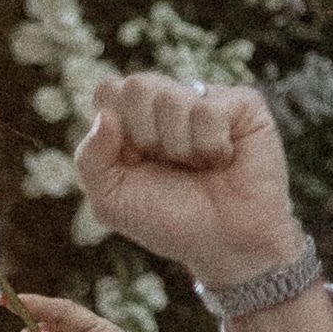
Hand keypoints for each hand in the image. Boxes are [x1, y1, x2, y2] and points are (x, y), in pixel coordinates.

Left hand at [73, 74, 313, 318]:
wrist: (225, 245)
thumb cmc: (169, 221)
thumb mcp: (112, 200)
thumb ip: (90, 159)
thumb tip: (106, 115)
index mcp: (133, 118)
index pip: (108, 92)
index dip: (117, 131)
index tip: (135, 163)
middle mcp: (168, 101)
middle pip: (136, 86)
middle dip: (146, 136)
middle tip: (168, 164)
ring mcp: (206, 98)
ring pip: (171, 98)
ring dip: (179, 148)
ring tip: (198, 167)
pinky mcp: (242, 103)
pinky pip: (209, 110)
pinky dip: (210, 146)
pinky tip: (223, 160)